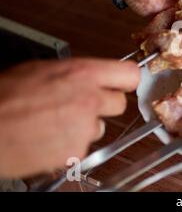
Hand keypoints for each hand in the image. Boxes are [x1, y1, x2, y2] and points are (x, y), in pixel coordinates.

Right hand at [0, 58, 139, 177]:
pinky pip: (83, 146)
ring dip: (84, 126)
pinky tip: (49, 137)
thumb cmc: (5, 97)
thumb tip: (92, 77)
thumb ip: (77, 74)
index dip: (127, 80)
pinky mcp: (76, 152)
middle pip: (119, 104)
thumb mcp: (43, 69)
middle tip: (83, 105)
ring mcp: (85, 128)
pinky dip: (70, 145)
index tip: (124, 84)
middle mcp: (90, 100)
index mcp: (83, 74)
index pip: (129, 74)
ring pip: (100, 127)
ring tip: (55, 122)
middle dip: (104, 105)